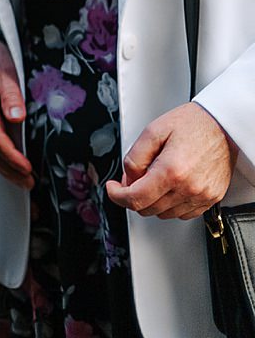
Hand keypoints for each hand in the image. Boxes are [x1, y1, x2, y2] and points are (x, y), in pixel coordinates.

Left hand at [106, 102, 236, 218]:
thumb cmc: (192, 124)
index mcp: (172, 170)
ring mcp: (203, 195)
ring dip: (153, 201)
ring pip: (165, 214)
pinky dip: (171, 205)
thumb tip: (127, 180)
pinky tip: (170, 187)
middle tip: (133, 178)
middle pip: (148, 209)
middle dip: (133, 196)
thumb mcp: (152, 131)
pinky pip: (184, 213)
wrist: (223, 125)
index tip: (113, 188)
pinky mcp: (212, 198)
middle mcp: (189, 187)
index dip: (117, 196)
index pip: (136, 199)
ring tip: (154, 178)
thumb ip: (134, 158)